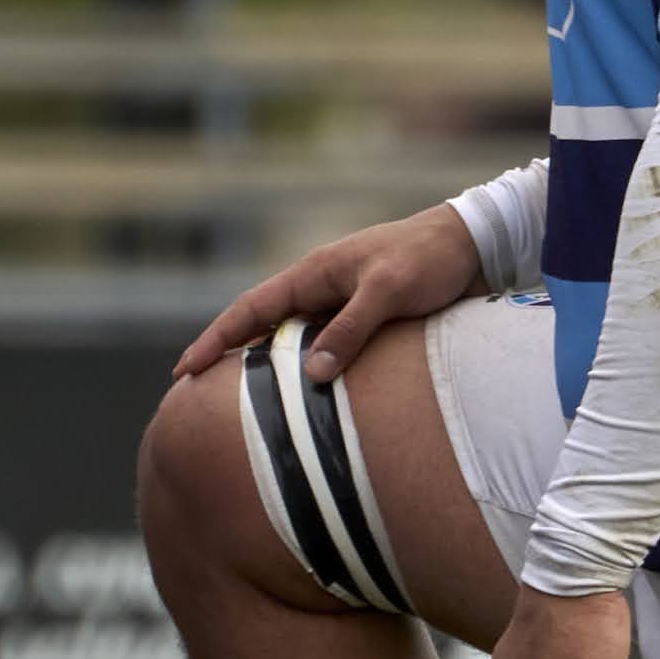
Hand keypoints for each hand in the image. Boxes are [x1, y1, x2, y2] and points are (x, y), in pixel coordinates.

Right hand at [171, 203, 483, 386]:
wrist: (475, 247)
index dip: (215, 340)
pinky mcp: (366, 322)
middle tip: (198, 400)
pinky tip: (306, 402)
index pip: (250, 310)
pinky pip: (326, 352)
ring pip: (294, 345)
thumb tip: (312, 374)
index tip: (184, 371)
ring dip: (270, 372)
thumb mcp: (388, 291)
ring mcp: (341, 306)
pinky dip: (309, 374)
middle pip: (263, 330)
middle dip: (230, 360)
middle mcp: (320, 290)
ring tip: (244, 411)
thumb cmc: (429, 259)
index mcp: (313, 273)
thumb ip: (351, 329)